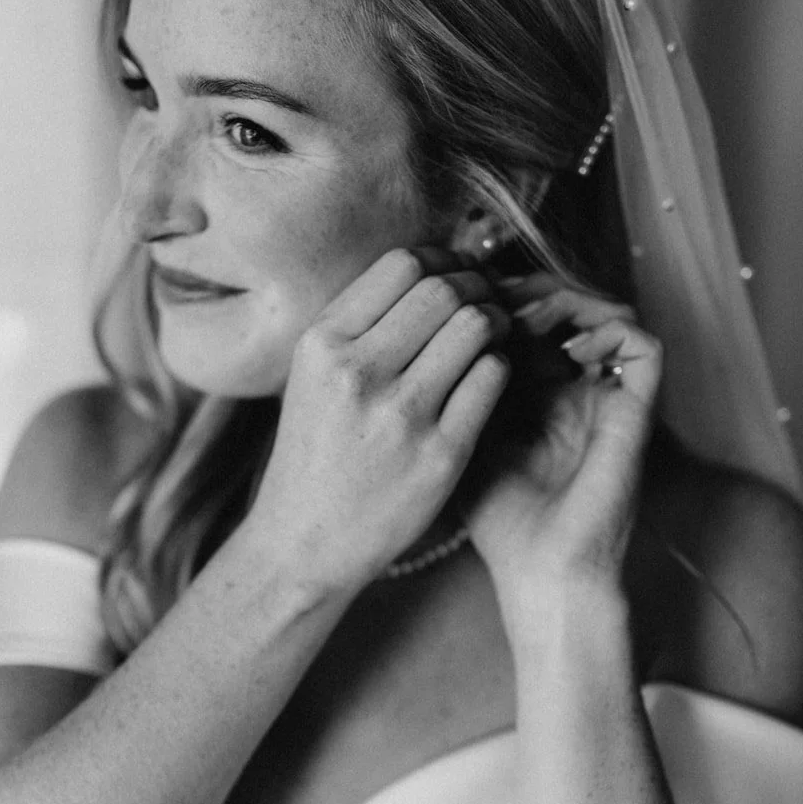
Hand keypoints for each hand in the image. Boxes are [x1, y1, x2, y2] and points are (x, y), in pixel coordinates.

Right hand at [246, 247, 511, 593]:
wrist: (303, 544)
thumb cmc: (315, 457)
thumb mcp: (312, 379)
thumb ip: (360, 326)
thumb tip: (430, 268)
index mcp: (322, 345)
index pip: (402, 264)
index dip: (443, 259)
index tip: (456, 273)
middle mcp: (358, 373)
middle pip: (444, 289)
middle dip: (477, 286)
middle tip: (486, 302)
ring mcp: (401, 415)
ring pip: (475, 327)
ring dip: (497, 323)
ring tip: (493, 337)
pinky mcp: (441, 454)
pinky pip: (492, 379)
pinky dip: (499, 368)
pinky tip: (488, 379)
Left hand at [459, 274, 661, 621]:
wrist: (543, 572)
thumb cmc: (498, 521)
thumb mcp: (459, 440)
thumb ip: (453, 386)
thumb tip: (427, 326)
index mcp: (536, 392)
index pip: (525, 318)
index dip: (497, 298)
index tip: (462, 297)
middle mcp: (575, 387)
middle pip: (564, 305)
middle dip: (527, 289)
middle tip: (491, 293)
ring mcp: (607, 397)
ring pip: (605, 311)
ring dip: (565, 300)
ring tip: (523, 314)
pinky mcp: (637, 411)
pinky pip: (642, 344)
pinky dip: (609, 328)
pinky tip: (566, 348)